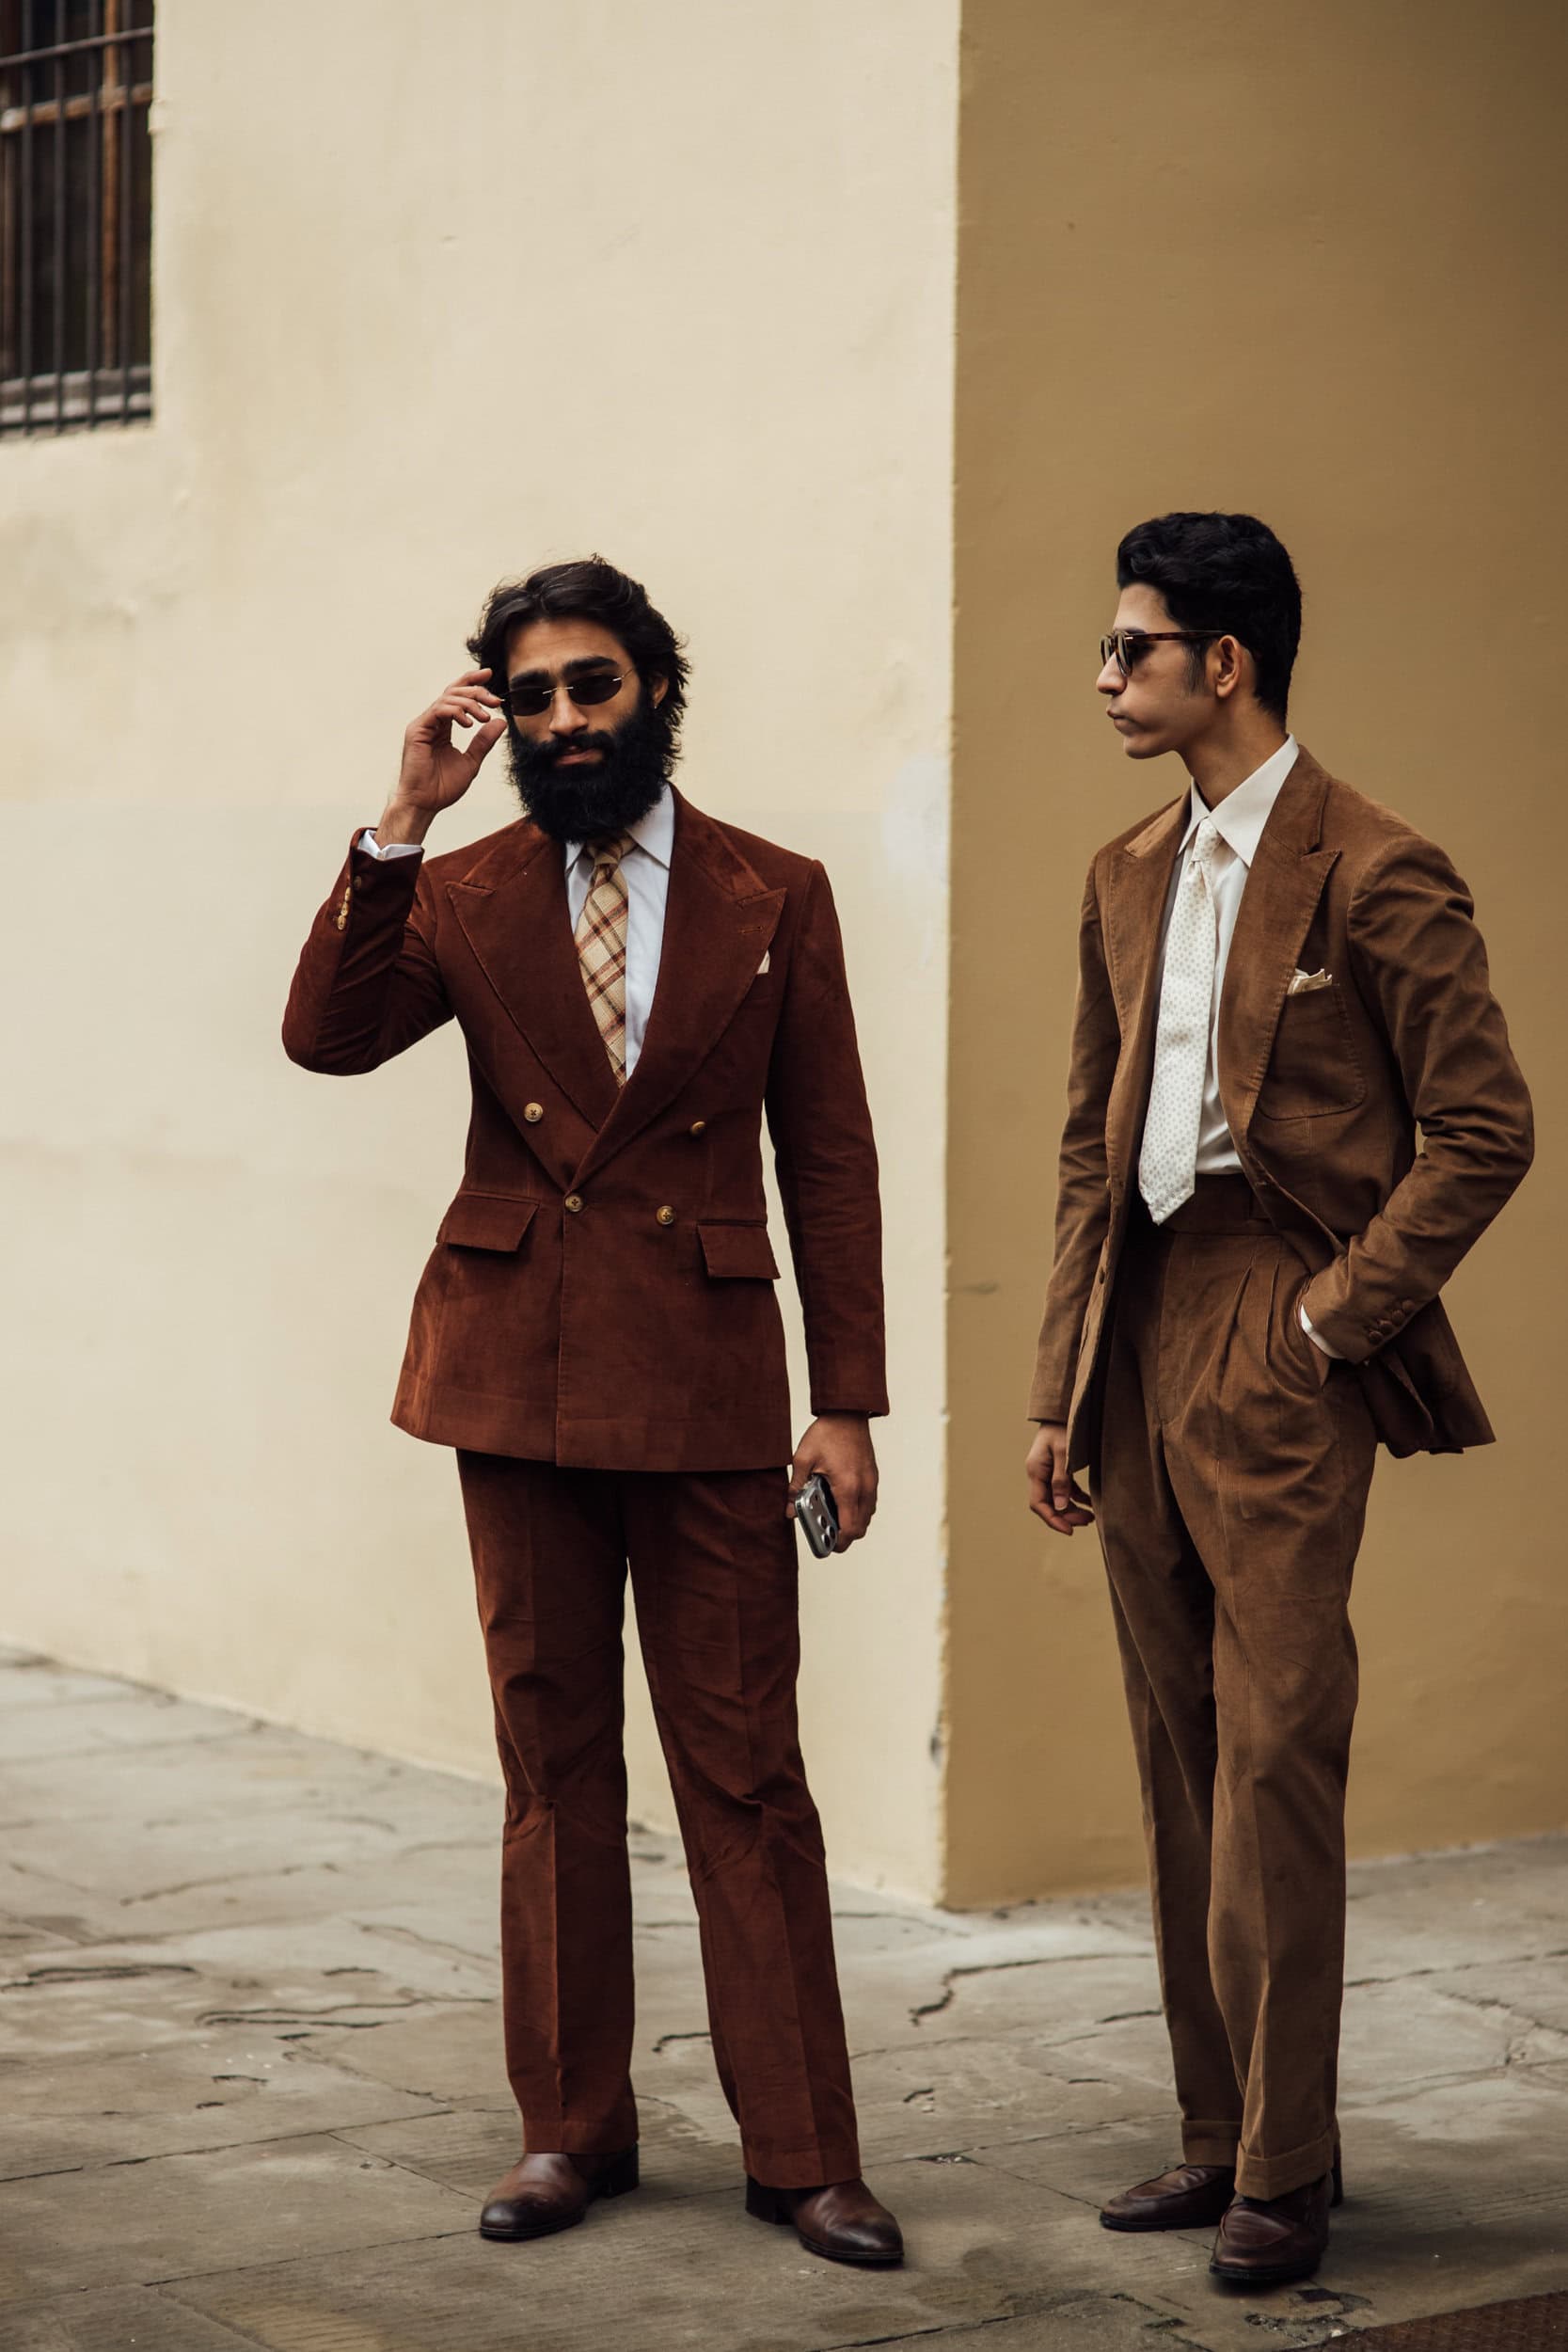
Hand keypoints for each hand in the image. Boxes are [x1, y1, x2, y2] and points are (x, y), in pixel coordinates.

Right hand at [377, 668, 506, 845]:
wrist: (425, 804)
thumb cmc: (443, 787)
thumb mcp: (471, 761)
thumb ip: (483, 741)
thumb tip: (500, 722)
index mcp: (443, 726)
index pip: (457, 695)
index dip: (472, 681)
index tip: (489, 674)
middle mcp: (432, 721)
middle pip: (454, 692)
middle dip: (477, 691)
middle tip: (496, 701)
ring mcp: (423, 724)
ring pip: (447, 698)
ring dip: (470, 703)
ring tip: (484, 718)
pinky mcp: (417, 730)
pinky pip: (438, 710)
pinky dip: (455, 712)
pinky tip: (468, 723)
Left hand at [788, 1414, 877, 1553]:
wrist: (848, 1413)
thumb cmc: (827, 1434)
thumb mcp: (803, 1459)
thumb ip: (796, 1487)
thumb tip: (789, 1510)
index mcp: (847, 1488)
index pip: (849, 1528)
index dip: (839, 1543)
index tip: (827, 1547)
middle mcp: (864, 1488)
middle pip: (861, 1527)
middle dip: (845, 1536)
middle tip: (826, 1534)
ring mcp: (871, 1482)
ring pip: (867, 1516)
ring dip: (852, 1522)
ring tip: (831, 1518)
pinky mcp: (872, 1476)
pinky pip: (868, 1502)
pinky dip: (857, 1509)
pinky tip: (840, 1502)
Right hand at [1026, 1422, 1094, 1535]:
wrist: (1063, 1409)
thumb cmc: (1064, 1427)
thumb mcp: (1064, 1452)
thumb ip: (1061, 1479)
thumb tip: (1060, 1506)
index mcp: (1035, 1470)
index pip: (1038, 1504)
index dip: (1052, 1520)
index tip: (1069, 1531)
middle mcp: (1038, 1474)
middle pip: (1049, 1504)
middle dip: (1066, 1516)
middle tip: (1088, 1521)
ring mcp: (1047, 1472)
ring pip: (1057, 1499)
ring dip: (1072, 1509)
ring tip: (1092, 1516)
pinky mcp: (1057, 1469)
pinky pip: (1065, 1490)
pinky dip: (1076, 1498)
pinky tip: (1091, 1504)